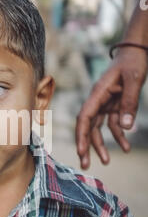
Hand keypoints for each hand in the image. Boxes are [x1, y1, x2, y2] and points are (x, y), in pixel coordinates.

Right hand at [76, 48, 147, 168]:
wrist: (136, 51)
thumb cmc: (132, 61)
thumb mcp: (134, 80)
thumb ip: (129, 103)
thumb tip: (126, 127)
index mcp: (98, 93)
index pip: (85, 117)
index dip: (81, 135)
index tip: (81, 151)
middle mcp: (98, 100)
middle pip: (87, 126)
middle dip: (86, 146)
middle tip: (85, 164)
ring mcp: (105, 104)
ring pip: (98, 128)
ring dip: (101, 145)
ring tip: (107, 161)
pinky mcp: (114, 106)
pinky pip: (113, 124)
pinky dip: (119, 136)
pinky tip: (126, 147)